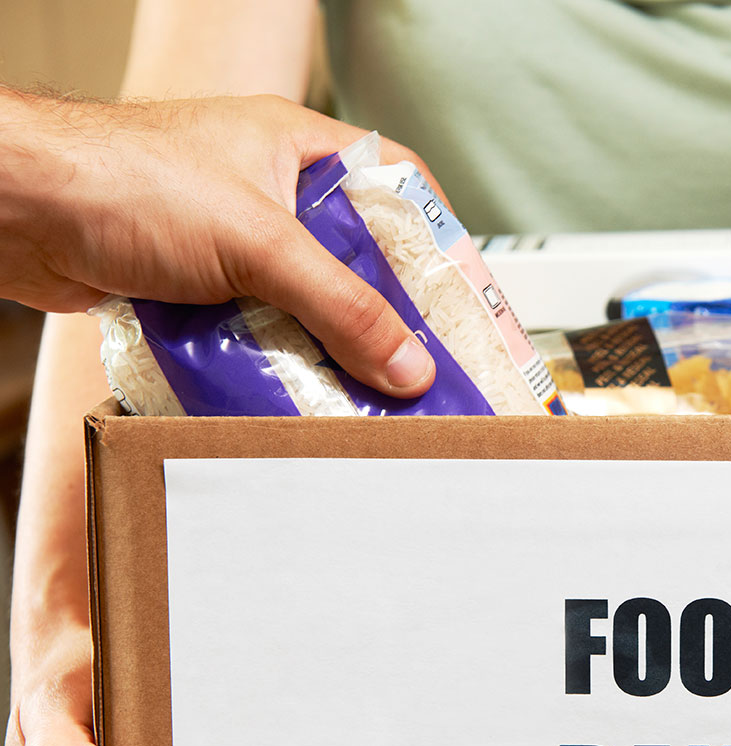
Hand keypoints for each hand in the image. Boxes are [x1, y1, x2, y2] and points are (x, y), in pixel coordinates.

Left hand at [0, 89, 441, 396]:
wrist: (17, 211)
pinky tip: (296, 390)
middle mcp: (271, 194)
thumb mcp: (260, 244)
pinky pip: (262, 331)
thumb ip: (342, 307)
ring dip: (329, 345)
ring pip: (308, 302)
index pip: (397, 188)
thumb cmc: (119, 177)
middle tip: (423, 360)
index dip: (438, 239)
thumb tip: (406, 363)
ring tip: (366, 388)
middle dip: (385, 313)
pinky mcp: (200, 287)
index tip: (465, 295)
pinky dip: (279, 361)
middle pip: (356, 259)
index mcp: (298, 150)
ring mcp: (234, 242)